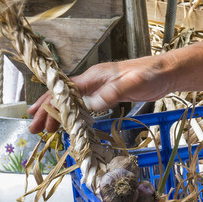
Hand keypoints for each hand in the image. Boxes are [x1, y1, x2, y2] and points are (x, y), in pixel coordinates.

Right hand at [27, 55, 169, 132]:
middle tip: (35, 129)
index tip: (36, 115)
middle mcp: (94, 80)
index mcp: (94, 76)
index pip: (65, 90)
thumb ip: (112, 93)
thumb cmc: (151, 74)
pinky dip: (74, 115)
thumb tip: (91, 104)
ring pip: (73, 102)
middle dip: (47, 111)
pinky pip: (85, 105)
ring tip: (47, 130)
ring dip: (58, 115)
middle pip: (64, 96)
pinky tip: (71, 124)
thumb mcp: (132, 83)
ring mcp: (100, 87)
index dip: (49, 102)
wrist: (167, 72)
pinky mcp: (109, 94)